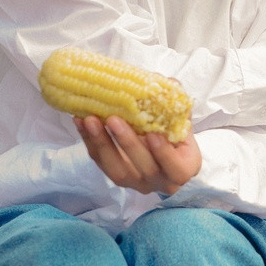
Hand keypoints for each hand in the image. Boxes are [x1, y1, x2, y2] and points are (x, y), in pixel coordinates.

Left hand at [75, 115, 201, 194]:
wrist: (166, 159)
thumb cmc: (177, 141)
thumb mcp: (183, 125)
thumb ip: (177, 108)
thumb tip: (169, 82)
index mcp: (181, 170)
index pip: (175, 168)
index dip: (164, 153)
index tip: (153, 134)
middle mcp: (159, 182)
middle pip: (143, 168)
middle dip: (126, 143)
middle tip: (113, 119)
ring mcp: (136, 182)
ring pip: (117, 169)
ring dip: (102, 143)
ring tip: (90, 120)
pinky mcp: (116, 177)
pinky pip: (101, 162)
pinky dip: (90, 141)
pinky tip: (82, 122)